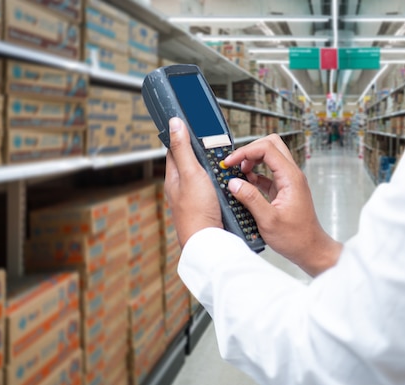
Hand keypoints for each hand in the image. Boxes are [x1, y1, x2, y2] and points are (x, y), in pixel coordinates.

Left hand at [165, 118, 222, 246]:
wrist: (209, 241)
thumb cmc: (196, 211)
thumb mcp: (190, 173)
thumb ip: (183, 149)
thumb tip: (173, 124)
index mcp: (173, 177)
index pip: (176, 149)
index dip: (185, 136)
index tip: (195, 127)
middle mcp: (182, 187)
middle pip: (193, 162)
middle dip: (205, 153)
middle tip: (218, 146)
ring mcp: (195, 198)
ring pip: (206, 176)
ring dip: (217, 170)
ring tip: (228, 164)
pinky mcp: (208, 207)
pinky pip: (216, 189)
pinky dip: (224, 184)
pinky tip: (231, 183)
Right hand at [223, 134, 341, 275]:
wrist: (310, 250)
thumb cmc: (295, 238)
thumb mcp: (268, 220)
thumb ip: (250, 198)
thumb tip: (233, 183)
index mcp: (291, 178)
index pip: (267, 149)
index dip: (246, 152)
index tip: (230, 162)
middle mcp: (292, 175)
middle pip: (271, 146)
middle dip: (250, 150)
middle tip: (235, 163)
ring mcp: (288, 181)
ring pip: (270, 157)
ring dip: (252, 161)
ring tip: (238, 174)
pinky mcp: (284, 190)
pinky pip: (268, 173)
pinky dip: (255, 174)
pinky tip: (245, 185)